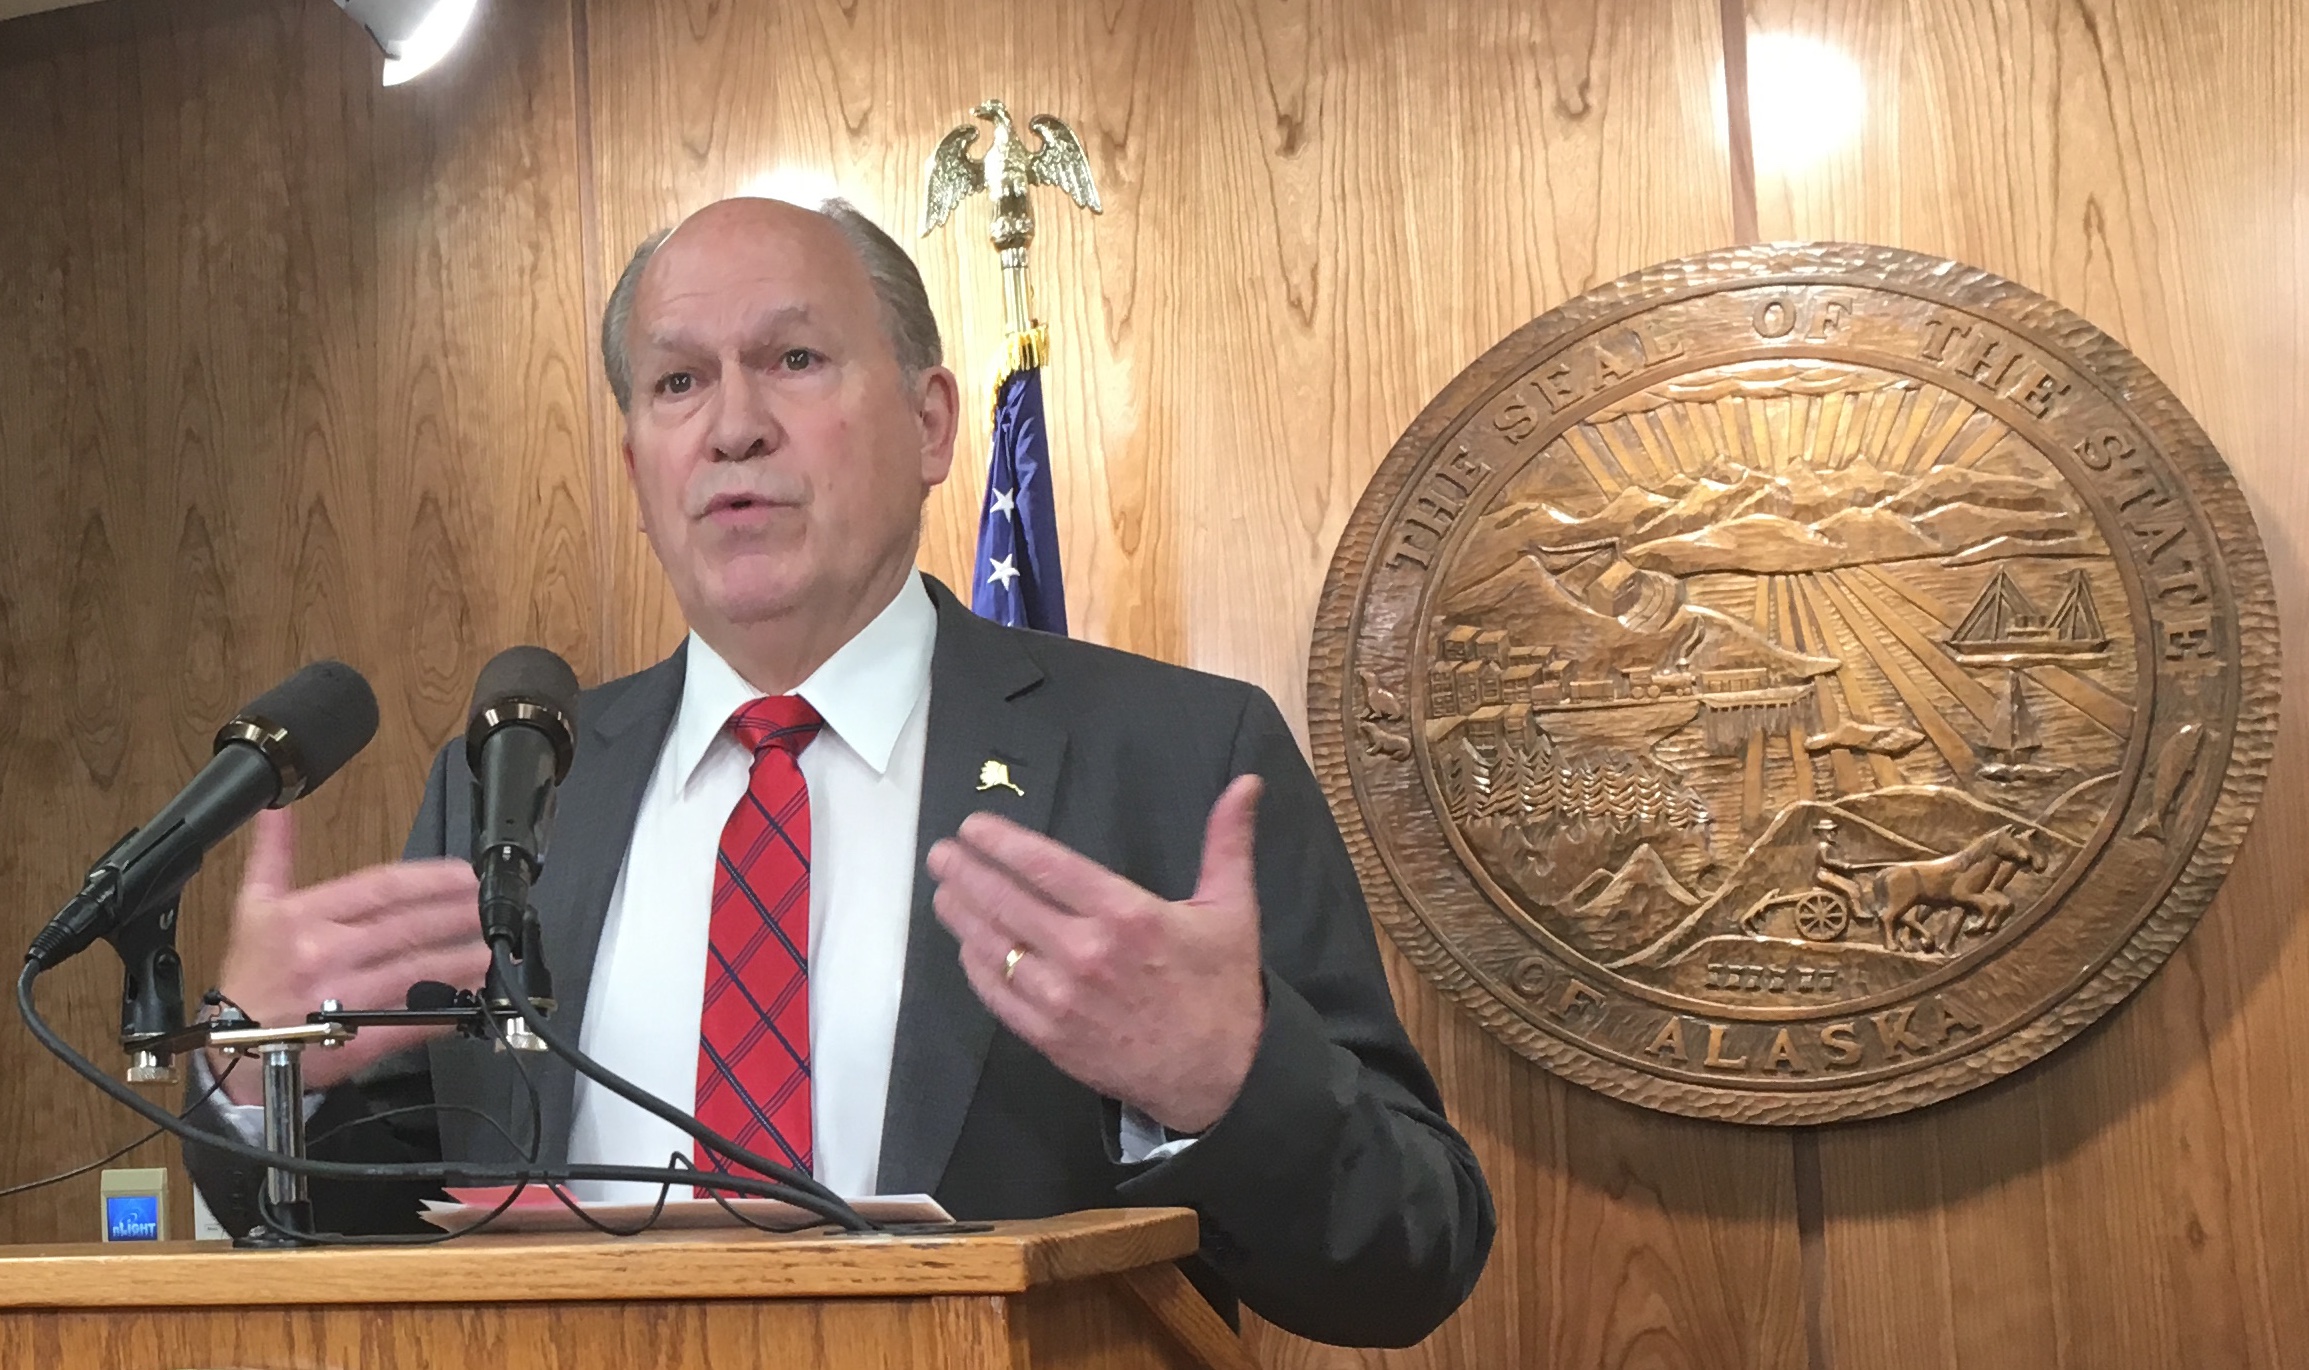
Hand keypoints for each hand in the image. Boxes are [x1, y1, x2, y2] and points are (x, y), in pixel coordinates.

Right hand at [206, 808, 486, 1104]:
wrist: (233, 1050)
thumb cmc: (251, 978)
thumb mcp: (252, 908)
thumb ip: (273, 854)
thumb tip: (277, 808)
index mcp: (303, 918)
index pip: (379, 888)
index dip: (429, 879)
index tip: (464, 875)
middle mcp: (323, 954)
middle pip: (406, 927)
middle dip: (456, 914)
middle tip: (489, 906)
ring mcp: (341, 998)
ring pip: (415, 972)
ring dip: (460, 960)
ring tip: (491, 949)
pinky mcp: (356, 1039)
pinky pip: (410, 1020)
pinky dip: (444, 1009)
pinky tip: (468, 998)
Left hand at [926, 775, 1266, 1134]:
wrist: (1224, 1078)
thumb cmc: (1223, 988)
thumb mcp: (1233, 908)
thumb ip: (1228, 841)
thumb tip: (1247, 783)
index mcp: (1127, 914)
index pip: (1047, 866)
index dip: (1002, 843)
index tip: (973, 827)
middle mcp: (1087, 953)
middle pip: (1008, 903)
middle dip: (967, 873)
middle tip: (940, 854)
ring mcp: (1063, 999)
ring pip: (995, 948)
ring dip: (962, 916)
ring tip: (944, 892)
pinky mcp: (1051, 1038)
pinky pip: (999, 995)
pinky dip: (976, 967)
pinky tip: (966, 946)